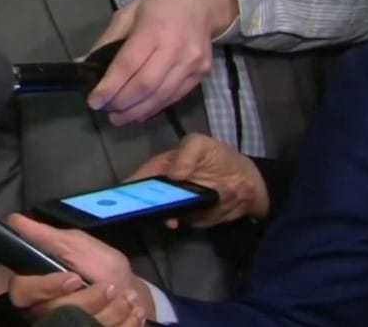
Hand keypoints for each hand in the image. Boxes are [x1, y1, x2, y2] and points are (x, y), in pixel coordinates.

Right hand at [5, 214, 153, 323]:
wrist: (130, 295)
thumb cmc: (99, 267)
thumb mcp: (76, 246)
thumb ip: (47, 236)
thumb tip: (14, 219)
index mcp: (34, 285)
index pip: (20, 290)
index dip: (44, 287)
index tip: (73, 279)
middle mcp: (40, 310)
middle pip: (47, 312)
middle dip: (83, 302)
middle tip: (107, 290)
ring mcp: (60, 325)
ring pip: (72, 324)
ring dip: (107, 311)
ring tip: (123, 297)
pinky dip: (118, 322)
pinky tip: (129, 311)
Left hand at [86, 0, 238, 124]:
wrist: (203, 1)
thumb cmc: (160, 4)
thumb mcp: (128, 13)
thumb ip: (106, 41)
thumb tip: (82, 64)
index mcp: (154, 29)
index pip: (128, 65)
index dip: (109, 87)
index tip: (94, 101)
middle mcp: (176, 48)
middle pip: (146, 86)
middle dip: (122, 103)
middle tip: (106, 111)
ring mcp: (193, 63)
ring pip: (161, 96)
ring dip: (137, 111)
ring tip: (119, 117)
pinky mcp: (202, 73)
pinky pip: (175, 96)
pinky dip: (155, 107)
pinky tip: (139, 112)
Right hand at [128, 134, 268, 226]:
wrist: (248, 183)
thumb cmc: (219, 157)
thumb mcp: (202, 144)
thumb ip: (187, 153)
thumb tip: (173, 175)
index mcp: (160, 167)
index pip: (138, 178)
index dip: (126, 187)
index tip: (119, 197)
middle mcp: (163, 188)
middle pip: (142, 199)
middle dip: (136, 205)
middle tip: (134, 210)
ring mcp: (174, 205)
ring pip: (157, 213)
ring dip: (155, 216)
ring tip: (159, 216)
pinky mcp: (188, 218)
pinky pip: (177, 221)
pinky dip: (174, 223)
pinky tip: (174, 222)